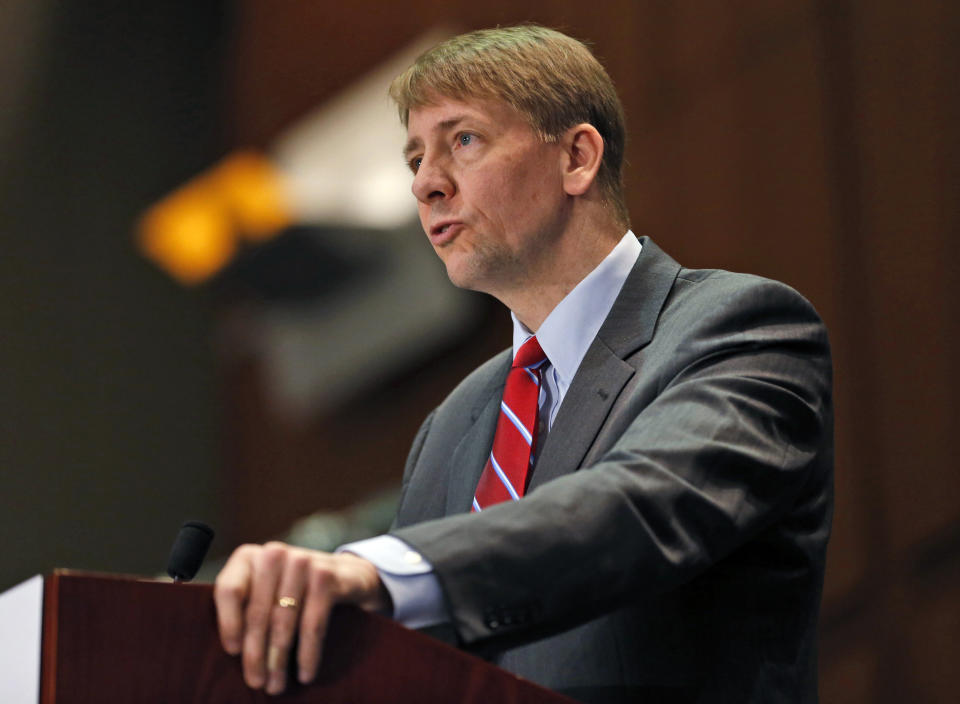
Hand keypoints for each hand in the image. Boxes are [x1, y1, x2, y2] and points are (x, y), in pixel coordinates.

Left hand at [214, 542, 388, 694]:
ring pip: (283, 621)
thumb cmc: (294, 590)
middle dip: (255, 653)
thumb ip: (244, 608)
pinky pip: (312, 624)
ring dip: (279, 659)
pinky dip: (308, 654)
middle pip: (257, 611)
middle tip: (256, 682)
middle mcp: (274, 553)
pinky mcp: (326, 576)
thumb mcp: (265, 591)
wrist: (345, 575)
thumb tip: (233, 651)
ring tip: (276, 684)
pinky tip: (305, 674)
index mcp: (249, 556)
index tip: (232, 652)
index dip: (228, 623)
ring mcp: (302, 561)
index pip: (229, 589)